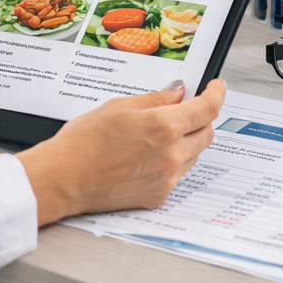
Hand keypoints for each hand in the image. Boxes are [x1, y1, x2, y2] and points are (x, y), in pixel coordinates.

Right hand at [16, 78, 225, 225]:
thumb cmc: (83, 141)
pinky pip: (177, 173)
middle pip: (206, 132)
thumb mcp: (118, 106)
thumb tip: (177, 93)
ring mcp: (168, 178)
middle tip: (185, 107)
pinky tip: (145, 154)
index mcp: (163, 127)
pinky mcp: (159, 195)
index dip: (216, 94)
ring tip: (155, 133)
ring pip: (194, 154)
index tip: (216, 87)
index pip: (207, 109)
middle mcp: (172, 155)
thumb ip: (154, 99)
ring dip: (186, 139)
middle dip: (201, 117)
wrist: (66, 177)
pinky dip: (171, 159)